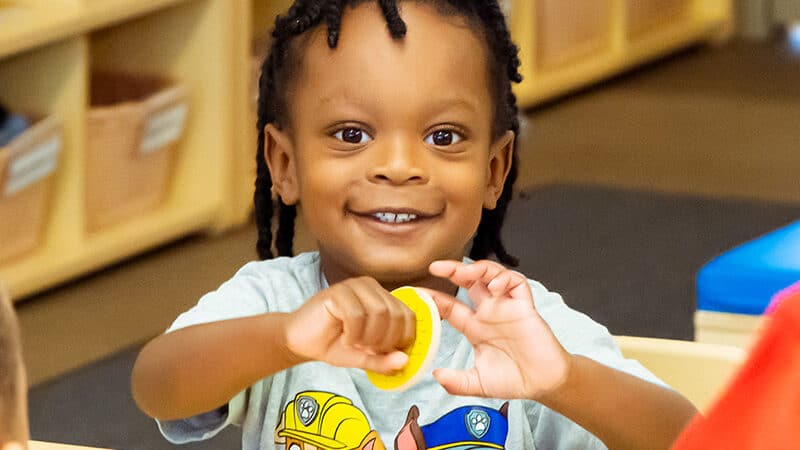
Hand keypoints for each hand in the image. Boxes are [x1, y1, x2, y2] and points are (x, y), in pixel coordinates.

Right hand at [285, 276, 415, 373]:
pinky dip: (354, 334)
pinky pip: (357, 314)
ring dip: (370, 337)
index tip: (385, 353)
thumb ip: (385, 361)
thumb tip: (405, 362)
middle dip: (386, 340)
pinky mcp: (337, 291)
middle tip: (369, 351)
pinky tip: (346, 339)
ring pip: (379, 312)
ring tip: (356, 345)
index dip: (402, 339)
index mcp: (383, 297)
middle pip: (396, 314)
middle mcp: (371, 287)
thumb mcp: (364, 358)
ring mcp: (354, 286)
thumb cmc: (334, 345)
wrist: (300, 341)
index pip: (409, 315)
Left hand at [426, 260, 570, 399]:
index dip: (434, 298)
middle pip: (469, 282)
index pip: (450, 306)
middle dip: (453, 270)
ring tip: (466, 272)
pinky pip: (517, 284)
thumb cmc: (514, 379)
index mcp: (475, 327)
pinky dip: (505, 279)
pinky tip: (495, 287)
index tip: (418, 293)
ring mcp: (506, 307)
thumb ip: (457, 382)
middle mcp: (489, 312)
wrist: (543, 384)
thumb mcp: (478, 383)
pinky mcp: (525, 307)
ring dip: (478, 268)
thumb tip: (435, 375)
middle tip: (436, 267)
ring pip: (491, 275)